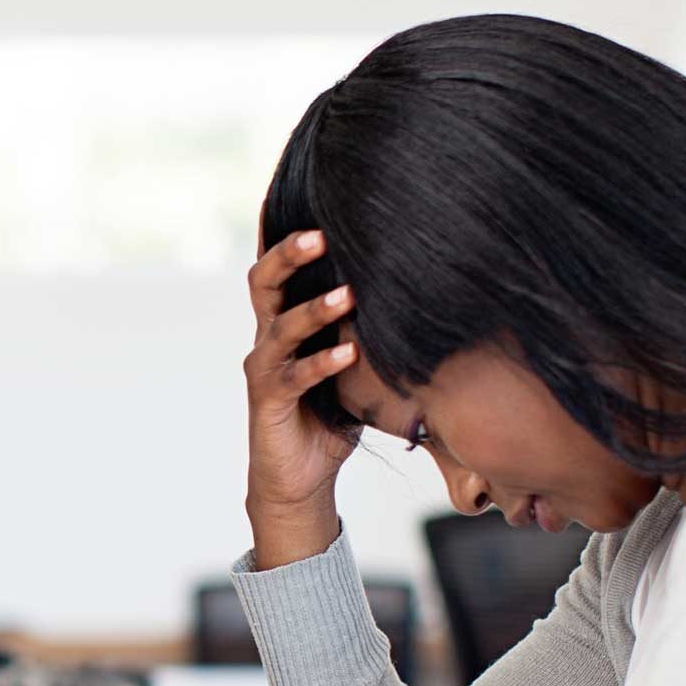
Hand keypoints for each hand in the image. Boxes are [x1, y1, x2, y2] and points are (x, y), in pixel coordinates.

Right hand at [244, 229, 360, 567]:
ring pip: (280, 326)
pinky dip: (322, 362)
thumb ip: (367, 331)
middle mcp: (267, 338)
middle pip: (264, 282)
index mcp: (284, 322)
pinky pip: (293, 376)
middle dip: (289, 255)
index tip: (319, 205)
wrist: (299, 479)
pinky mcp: (268, 402)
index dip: (290, 236)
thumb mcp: (352, 366)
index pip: (281, 270)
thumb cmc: (328, 416)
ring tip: (348, 295)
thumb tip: (421, 295)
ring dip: (315, 308)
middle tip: (320, 234)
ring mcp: (265, 369)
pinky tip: (349, 352)